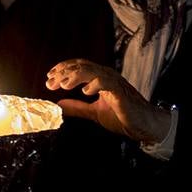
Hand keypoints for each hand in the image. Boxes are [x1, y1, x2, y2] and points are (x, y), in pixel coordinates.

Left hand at [46, 58, 170, 144]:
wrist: (143, 125)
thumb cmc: (122, 116)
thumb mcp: (94, 112)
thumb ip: (77, 107)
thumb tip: (59, 105)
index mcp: (100, 78)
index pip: (79, 65)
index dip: (63, 68)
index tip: (49, 77)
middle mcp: (106, 76)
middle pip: (81, 66)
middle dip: (64, 73)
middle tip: (51, 83)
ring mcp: (114, 82)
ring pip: (92, 70)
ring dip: (75, 76)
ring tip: (64, 85)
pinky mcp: (120, 92)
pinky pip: (106, 82)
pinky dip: (95, 84)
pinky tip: (86, 91)